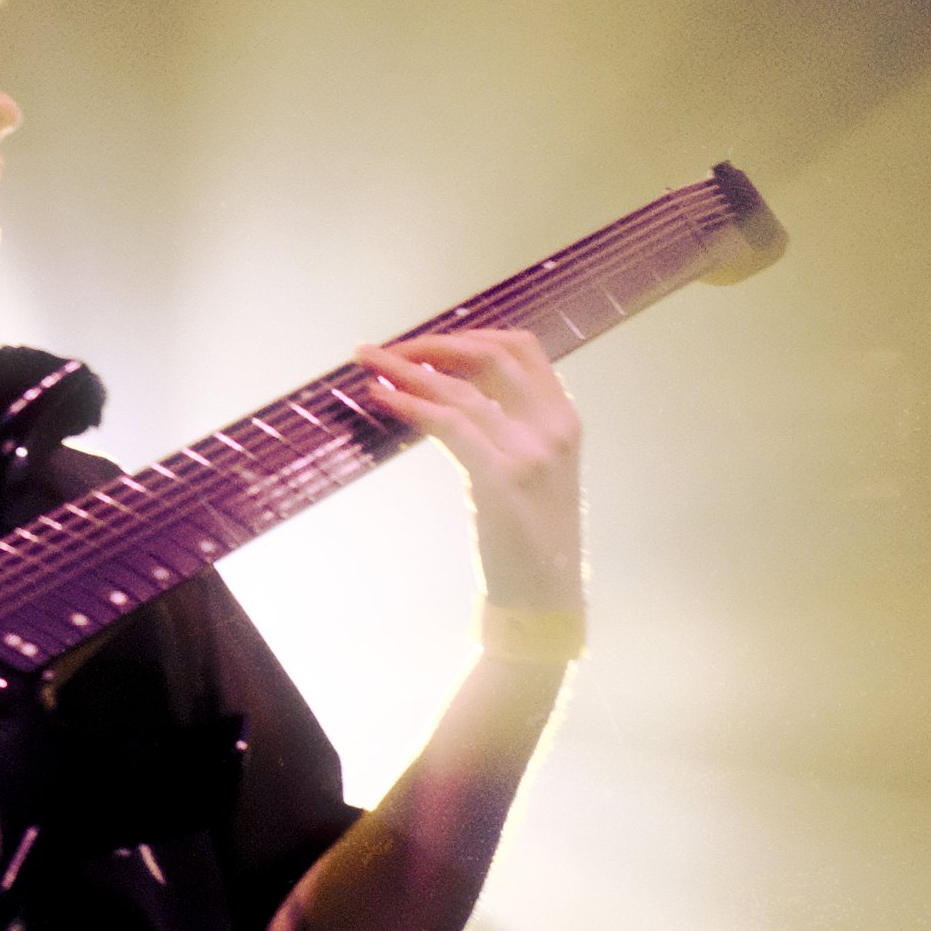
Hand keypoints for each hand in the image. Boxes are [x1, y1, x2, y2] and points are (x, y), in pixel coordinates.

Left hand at [358, 327, 583, 610]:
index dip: (470, 335)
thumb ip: (504, 424)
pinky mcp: (501, 477)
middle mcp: (552, 426)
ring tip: (367, 364)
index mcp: (563, 418)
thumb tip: (448, 387)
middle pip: (490, 355)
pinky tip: (382, 398)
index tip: (429, 344)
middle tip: (388, 351)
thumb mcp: (529, 466)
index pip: (522, 348)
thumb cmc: (529, 534)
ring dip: (406, 369)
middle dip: (432, 345)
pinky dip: (410, 403)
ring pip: (460, 388)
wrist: (543, 595)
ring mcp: (530, 451)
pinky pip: (449, 423)